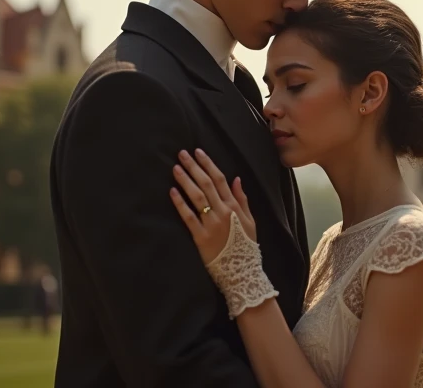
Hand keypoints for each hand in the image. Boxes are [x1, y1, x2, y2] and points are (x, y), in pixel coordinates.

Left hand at [169, 149, 257, 264]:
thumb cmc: (245, 245)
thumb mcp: (250, 221)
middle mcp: (223, 212)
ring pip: (197, 197)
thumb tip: (236, 179)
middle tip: (182, 154)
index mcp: (235, 206)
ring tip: (175, 168)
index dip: (208, 164)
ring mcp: (211, 224)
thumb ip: (242, 199)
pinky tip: (172, 192)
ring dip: (186, 181)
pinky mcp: (200, 236)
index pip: (220, 179)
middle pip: (207, 184)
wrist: (242, 271)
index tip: (198, 152)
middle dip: (194, 167)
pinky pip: (189, 217)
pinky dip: (180, 203)